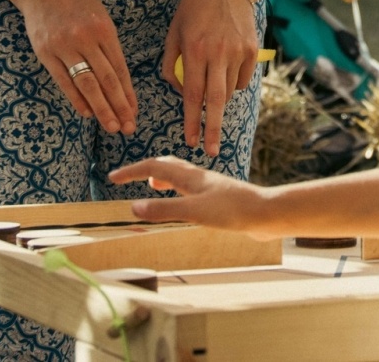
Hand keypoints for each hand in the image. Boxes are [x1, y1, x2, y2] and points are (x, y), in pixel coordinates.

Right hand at [15, 0, 136, 133]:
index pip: (120, 69)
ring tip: (111, 127)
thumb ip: (108, 45)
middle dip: (119, 106)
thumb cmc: (75, 1)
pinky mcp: (45, 52)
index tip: (135, 112)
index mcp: (104, 29)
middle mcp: (86, 38)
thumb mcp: (99, 16)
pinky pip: (63, 81)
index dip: (128, 93)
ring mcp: (64, 46)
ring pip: (87, 84)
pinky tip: (86, 113)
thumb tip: (118, 80)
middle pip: (106, 79)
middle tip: (128, 128)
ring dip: (100, 108)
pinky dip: (76, 99)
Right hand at [109, 156, 277, 236]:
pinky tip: (183, 204)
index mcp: (189, 177)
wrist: (267, 214)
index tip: (112, 177)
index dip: (131, 171)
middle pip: (166, 165)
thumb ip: (164, 210)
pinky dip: (177, 191)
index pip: (153, 166)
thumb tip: (132, 207)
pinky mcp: (219, 199)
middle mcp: (198, 177)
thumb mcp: (193, 212)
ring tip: (151, 186)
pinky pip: (190, 189)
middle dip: (144, 169)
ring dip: (161, 177)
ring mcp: (209, 187)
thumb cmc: (233, 211)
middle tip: (127, 178)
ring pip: (179, 176)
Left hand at [164, 0, 260, 156]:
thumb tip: (179, 91)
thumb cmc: (195, 7)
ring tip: (214, 94)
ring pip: (230, 90)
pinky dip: (233, 83)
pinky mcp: (253, 50)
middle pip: (216, 100)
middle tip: (212, 151)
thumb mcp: (174, 31)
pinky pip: (243, 79)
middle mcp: (218, 53)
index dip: (191, 120)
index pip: (191, 94)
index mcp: (195, 50)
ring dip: (220, 98)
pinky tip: (226, 71)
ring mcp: (238, 52)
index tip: (191, 140)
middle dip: (213, 129)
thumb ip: (171, 63)